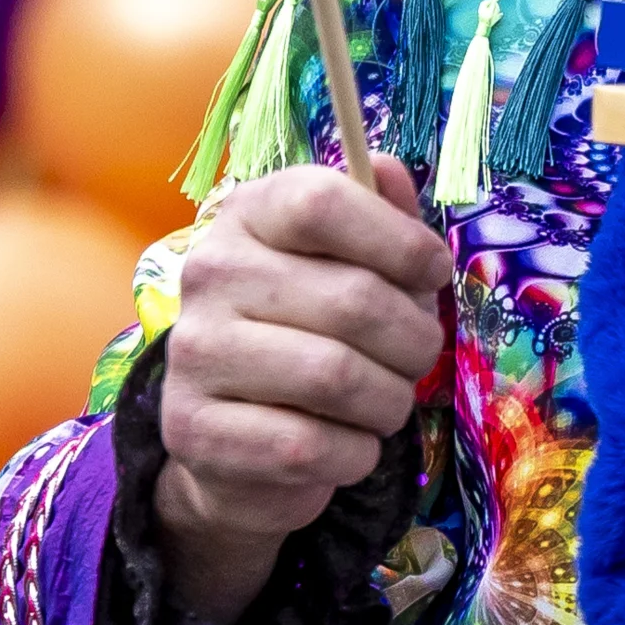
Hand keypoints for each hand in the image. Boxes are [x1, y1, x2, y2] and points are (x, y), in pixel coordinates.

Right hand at [152, 155, 450, 624]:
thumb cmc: (307, 336)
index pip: (321, 201)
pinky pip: (308, 446)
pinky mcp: (193, 431)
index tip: (431, 273)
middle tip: (415, 358)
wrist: (234, 441)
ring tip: (383, 403)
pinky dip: (353, 453)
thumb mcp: (345, 266)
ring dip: (388, 401)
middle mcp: (208, 273)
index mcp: (246, 217)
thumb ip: (376, 216)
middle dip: (413, 340)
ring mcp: (193, 353)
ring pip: (335, 377)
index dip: (398, 240)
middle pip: (351, 299)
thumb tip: (386, 170)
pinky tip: (346, 445)